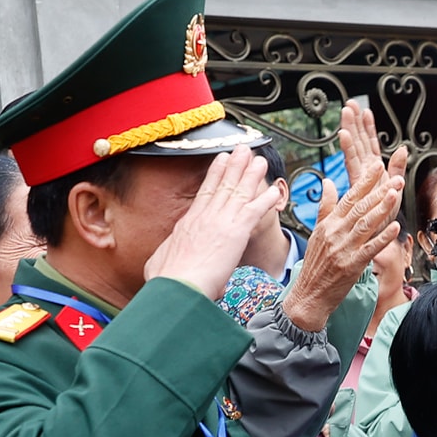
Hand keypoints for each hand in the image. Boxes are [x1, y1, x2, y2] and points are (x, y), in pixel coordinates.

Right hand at [146, 151, 279, 299]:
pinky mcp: (236, 232)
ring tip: (259, 160)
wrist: (178, 285)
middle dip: (234, 166)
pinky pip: (255, 211)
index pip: (205, 194)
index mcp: (188, 224)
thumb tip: (178, 265)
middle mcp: (204, 217)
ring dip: (251, 175)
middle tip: (242, 150)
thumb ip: (172, 258)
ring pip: (239, 192)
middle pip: (223, 186)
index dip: (215, 175)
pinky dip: (265, 200)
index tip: (220, 161)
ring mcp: (220, 221)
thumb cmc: (168, 280)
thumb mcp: (162, 262)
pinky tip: (274, 191)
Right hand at [283, 102, 406, 331]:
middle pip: (360, 207)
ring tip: (395, 193)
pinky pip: (370, 248)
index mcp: (329, 223)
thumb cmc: (317, 264)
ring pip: (365, 224)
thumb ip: (326, 207)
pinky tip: (395, 227)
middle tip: (395, 177)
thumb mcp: (318, 232)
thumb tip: (330, 181)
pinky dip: (383, 237)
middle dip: (379, 191)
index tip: (377, 165)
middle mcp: (335, 232)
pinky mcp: (352, 265)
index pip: (348, 197)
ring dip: (382, 208)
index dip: (364, 181)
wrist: (308, 295)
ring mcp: (343, 249)